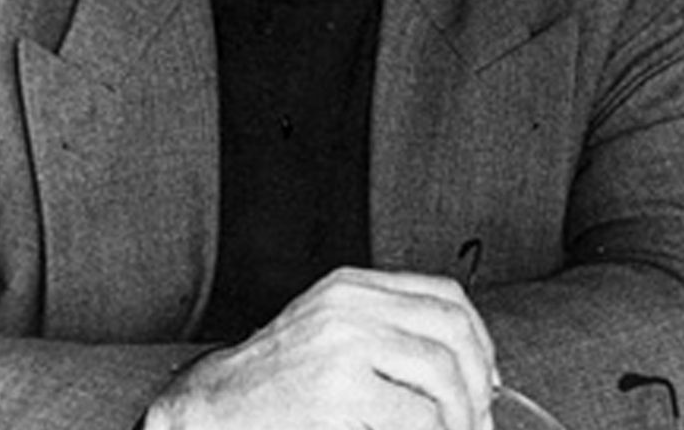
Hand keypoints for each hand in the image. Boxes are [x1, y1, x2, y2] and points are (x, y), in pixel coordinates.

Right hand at [146, 266, 497, 429]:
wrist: (216, 405)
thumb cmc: (274, 380)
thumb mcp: (329, 332)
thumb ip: (383, 333)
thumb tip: (459, 370)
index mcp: (352, 286)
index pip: (444, 297)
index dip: (480, 340)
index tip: (486, 380)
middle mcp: (351, 304)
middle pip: (452, 331)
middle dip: (478, 384)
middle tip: (477, 421)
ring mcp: (345, 343)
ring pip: (443, 375)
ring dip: (462, 417)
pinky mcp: (338, 389)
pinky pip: (416, 418)